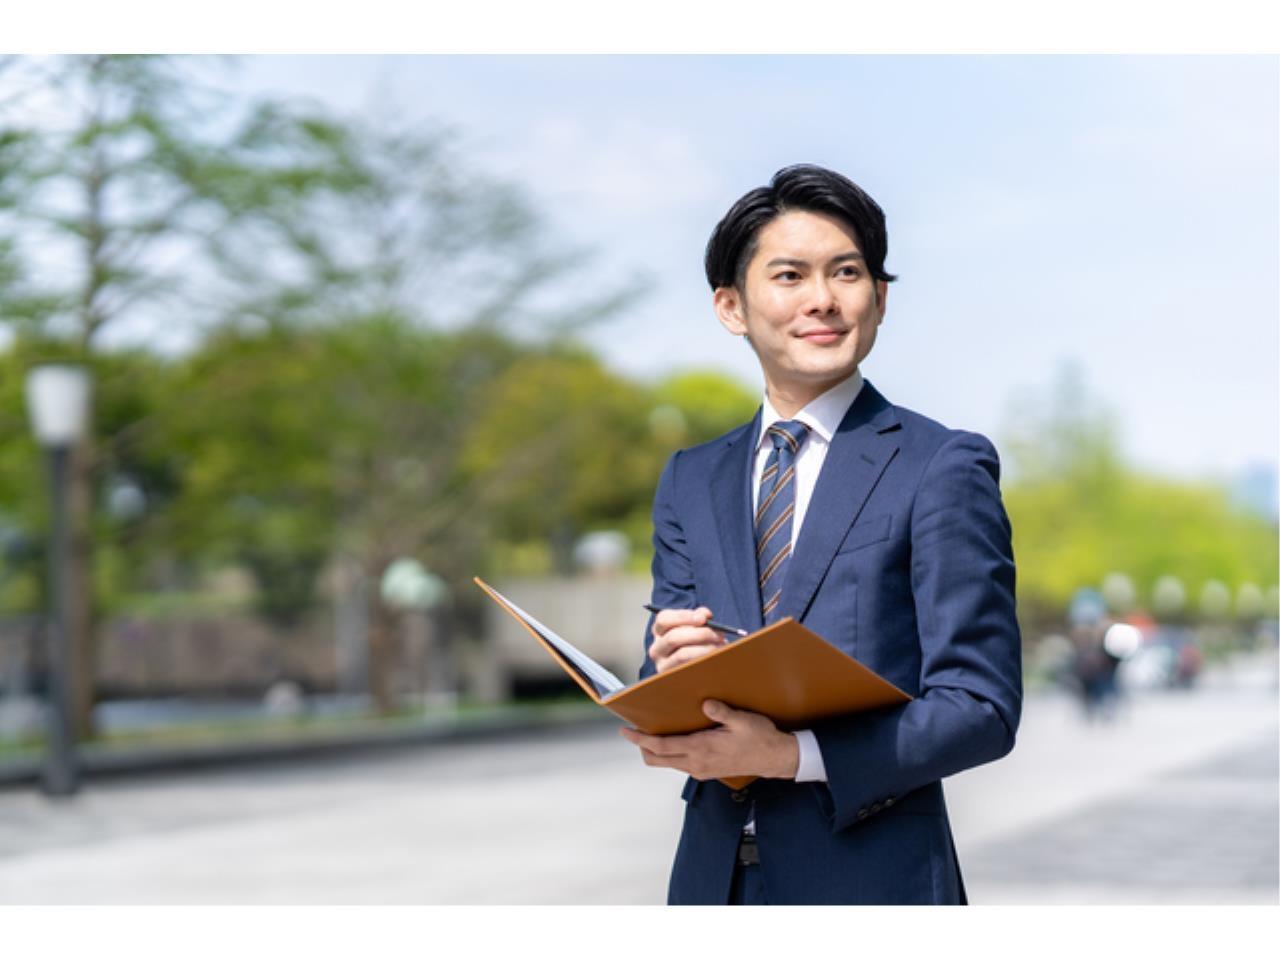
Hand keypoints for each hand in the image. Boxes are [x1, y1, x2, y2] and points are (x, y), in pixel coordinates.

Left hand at [619, 700, 799, 780]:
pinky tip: (674, 738)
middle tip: (636, 729)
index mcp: (701, 749)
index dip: (641, 738)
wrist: (776, 759)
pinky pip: (678, 764)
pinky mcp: (706, 771)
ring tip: (652, 731)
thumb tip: (705, 702)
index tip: (626, 730)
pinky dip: (668, 753)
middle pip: (656, 759)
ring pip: (666, 763)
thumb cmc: (760, 737)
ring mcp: (700, 770)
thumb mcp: (743, 720)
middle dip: (642, 745)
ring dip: (655, 749)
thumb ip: (722, 712)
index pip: (661, 746)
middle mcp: (696, 763)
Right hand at [648, 607, 725, 672]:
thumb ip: (699, 617)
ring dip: (705, 649)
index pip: (663, 619)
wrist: (702, 672)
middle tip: (718, 634)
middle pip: (673, 637)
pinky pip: (690, 669)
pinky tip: (716, 658)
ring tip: (720, 647)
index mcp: (660, 632)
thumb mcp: (696, 628)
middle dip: (699, 634)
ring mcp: (662, 666)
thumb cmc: (699, 644)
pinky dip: (705, 661)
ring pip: (682, 654)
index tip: (703, 618)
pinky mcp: (673, 679)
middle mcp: (656, 649)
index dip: (683, 616)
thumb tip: (704, 615)